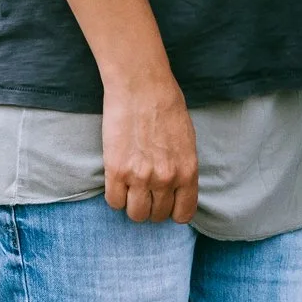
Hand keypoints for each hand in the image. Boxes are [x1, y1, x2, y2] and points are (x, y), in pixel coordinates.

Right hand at [102, 77, 198, 223]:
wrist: (141, 85)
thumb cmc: (166, 106)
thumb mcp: (187, 140)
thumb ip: (182, 167)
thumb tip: (176, 188)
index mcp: (187, 171)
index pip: (183, 213)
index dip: (172, 211)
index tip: (165, 203)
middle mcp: (166, 179)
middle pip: (156, 215)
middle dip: (151, 206)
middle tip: (144, 191)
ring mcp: (140, 177)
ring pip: (135, 214)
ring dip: (132, 204)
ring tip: (130, 187)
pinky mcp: (116, 170)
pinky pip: (114, 201)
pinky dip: (115, 195)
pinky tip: (117, 180)